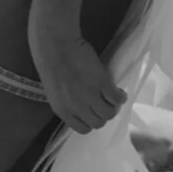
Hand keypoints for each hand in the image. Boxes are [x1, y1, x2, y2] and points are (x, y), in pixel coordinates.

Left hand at [28, 17, 126, 134]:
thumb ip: (69, 102)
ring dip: (113, 107)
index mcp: (62, 110)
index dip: (90, 120)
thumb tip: (84, 107)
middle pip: (98, 123)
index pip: (83, 129)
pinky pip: (116, 98)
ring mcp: (89, 96)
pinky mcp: (101, 83)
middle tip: (105, 103)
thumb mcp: (56, 90)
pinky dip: (120, 96)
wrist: (54, 43)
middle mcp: (76, 107)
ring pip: (109, 113)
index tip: (93, 112)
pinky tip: (119, 91)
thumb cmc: (52, 61)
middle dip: (102, 114)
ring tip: (112, 97)